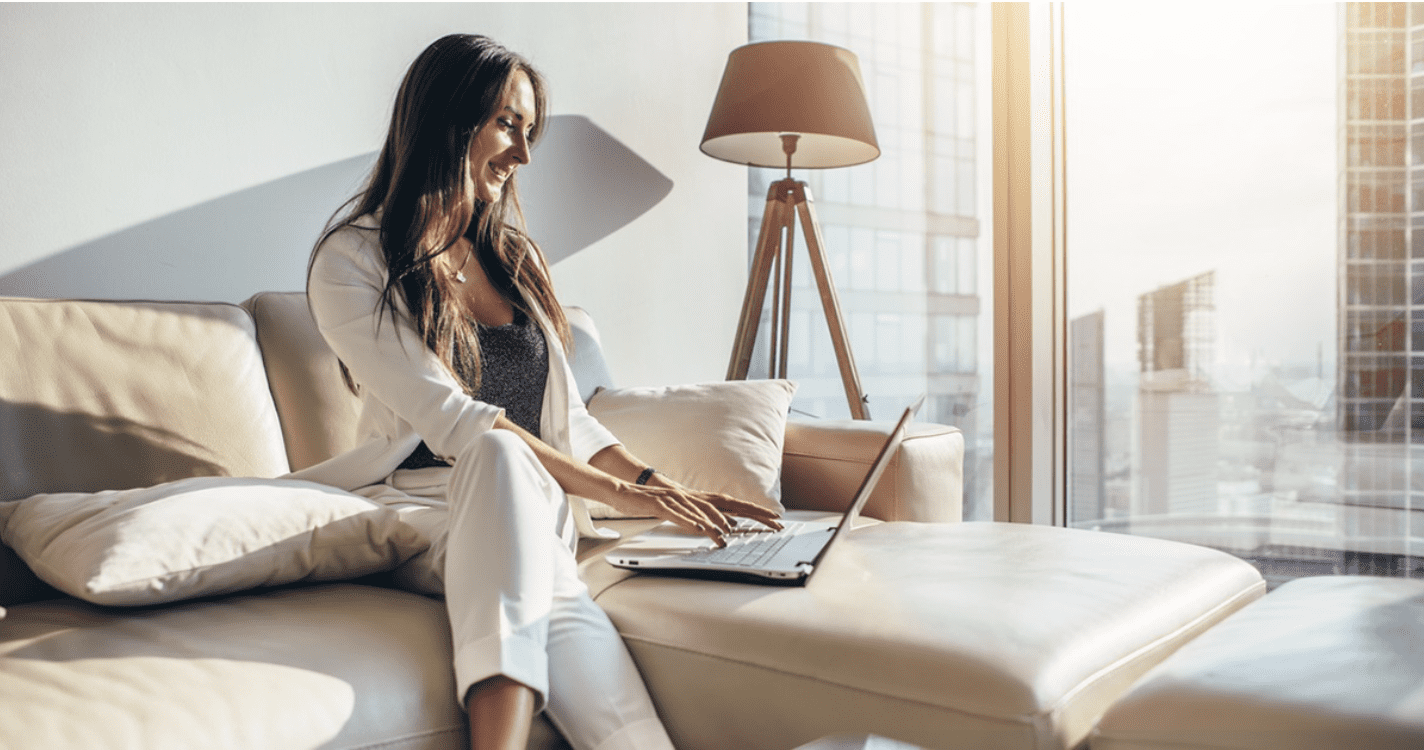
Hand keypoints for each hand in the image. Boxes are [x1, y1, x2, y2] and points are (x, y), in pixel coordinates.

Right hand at [607, 481, 781, 547]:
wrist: (624, 491)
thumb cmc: (653, 503)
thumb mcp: (683, 511)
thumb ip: (703, 517)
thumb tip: (724, 527)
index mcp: (699, 498)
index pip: (732, 503)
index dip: (754, 509)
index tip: (775, 517)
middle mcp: (691, 495)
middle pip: (726, 503)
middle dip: (750, 511)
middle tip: (770, 521)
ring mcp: (676, 499)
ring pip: (701, 509)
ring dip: (717, 520)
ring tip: (731, 531)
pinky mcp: (659, 504)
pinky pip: (677, 514)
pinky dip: (689, 521)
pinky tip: (699, 528)